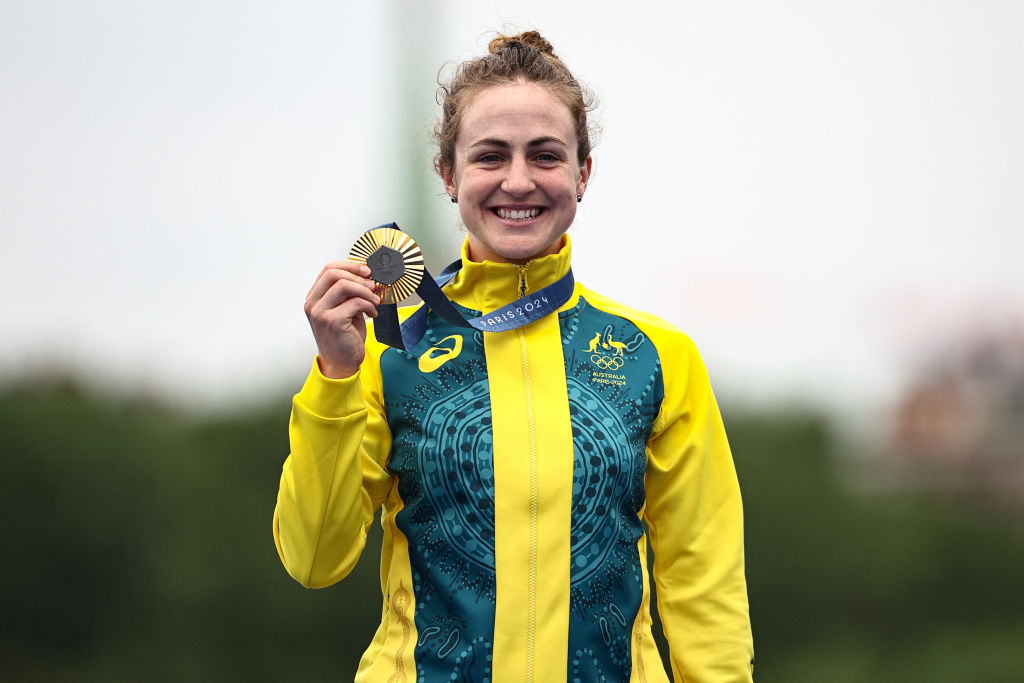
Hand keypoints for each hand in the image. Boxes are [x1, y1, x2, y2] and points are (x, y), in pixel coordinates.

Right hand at [304, 260, 380, 378]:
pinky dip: (368, 305)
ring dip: (365, 291)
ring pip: (344, 285)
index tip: (366, 270)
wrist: (341, 363)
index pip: (328, 269)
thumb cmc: (344, 337)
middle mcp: (313, 304)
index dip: (349, 265)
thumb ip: (349, 293)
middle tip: (372, 284)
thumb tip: (366, 277)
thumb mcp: (344, 309)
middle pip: (333, 273)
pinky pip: (355, 303)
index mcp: (314, 298)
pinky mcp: (332, 321)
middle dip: (357, 275)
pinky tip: (372, 313)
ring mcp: (320, 312)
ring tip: (375, 301)